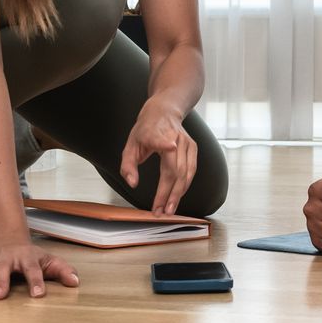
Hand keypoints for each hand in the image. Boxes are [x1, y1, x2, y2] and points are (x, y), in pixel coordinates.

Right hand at [0, 243, 80, 299]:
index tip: (39, 296)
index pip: (33, 271)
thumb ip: (62, 270)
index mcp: (25, 259)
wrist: (8, 240)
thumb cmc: (31, 256)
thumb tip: (76, 282)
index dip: (37, 282)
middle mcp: (5, 261)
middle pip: (2, 271)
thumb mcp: (49, 261)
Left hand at [121, 96, 198, 214]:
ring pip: (186, 173)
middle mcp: (175, 137)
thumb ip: (128, 165)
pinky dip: (184, 186)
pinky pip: (191, 171)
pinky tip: (177, 196)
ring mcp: (187, 143)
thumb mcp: (130, 145)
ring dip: (178, 194)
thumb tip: (132, 183)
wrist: (164, 112)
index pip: (161, 139)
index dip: (165, 143)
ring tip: (169, 209)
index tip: (170, 146)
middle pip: (175, 169)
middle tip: (162, 211)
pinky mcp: (193, 148)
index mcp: (156, 133)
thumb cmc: (146, 130)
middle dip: (169, 193)